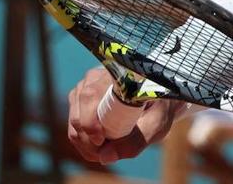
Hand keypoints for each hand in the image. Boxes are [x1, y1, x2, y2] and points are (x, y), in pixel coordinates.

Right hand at [66, 66, 181, 163]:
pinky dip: (84, 142)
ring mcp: (84, 88)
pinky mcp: (78, 100)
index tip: (101, 142)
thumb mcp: (156, 125)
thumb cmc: (159, 108)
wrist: (157, 99)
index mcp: (115, 74)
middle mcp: (96, 77)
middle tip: (106, 152)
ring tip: (108, 149)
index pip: (91, 96)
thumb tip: (105, 158)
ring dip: (86, 144)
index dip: (90, 123)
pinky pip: (73, 127)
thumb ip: (135, 142)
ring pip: (74, 123)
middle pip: (79, 113)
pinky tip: (101, 146)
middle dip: (89, 141)